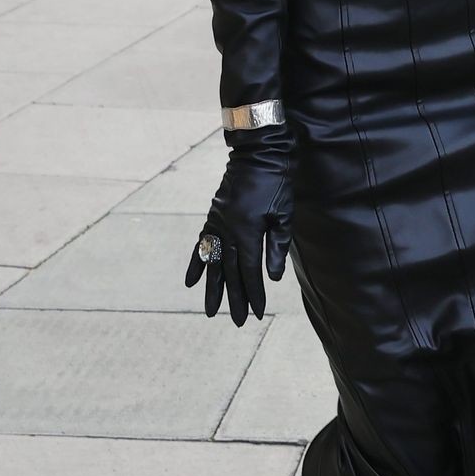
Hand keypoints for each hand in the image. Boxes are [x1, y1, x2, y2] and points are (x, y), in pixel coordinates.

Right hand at [185, 129, 292, 325]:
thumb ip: (275, 247)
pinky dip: (197, 263)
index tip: (257, 313)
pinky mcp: (214, 217)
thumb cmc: (276, 184)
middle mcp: (228, 231)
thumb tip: (271, 278)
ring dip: (213, 288)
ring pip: (213, 263)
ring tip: (211, 311)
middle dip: (235, 298)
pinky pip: (202, 245)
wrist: (257, 154)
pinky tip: (191, 282)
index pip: (249, 271)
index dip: (254, 293)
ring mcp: (217, 224)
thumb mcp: (283, 215)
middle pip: (230, 272)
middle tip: (238, 321)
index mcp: (246, 232)